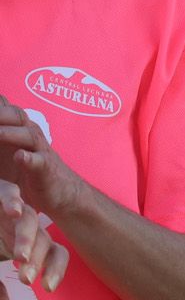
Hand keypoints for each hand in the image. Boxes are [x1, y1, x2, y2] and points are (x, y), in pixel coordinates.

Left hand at [0, 96, 85, 227]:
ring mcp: (40, 151)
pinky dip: (29, 158)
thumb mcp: (13, 147)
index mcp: (18, 128)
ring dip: (10, 133)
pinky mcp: (46, 170)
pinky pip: (39, 161)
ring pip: (28, 135)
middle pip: (17, 115)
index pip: (6, 107)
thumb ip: (4, 133)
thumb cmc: (30, 169)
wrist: (63, 192)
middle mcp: (30, 135)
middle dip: (1, 113)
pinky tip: (20, 156)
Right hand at [0, 179, 69, 292]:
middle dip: (37, 260)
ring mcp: (11, 211)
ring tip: (21, 256)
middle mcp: (23, 227)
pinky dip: (10, 199)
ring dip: (26, 236)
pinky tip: (14, 210)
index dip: (55, 269)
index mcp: (27, 244)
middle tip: (26, 279)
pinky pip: (7, 191)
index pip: (54, 254)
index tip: (49, 287)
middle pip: (44, 239)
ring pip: (29, 219)